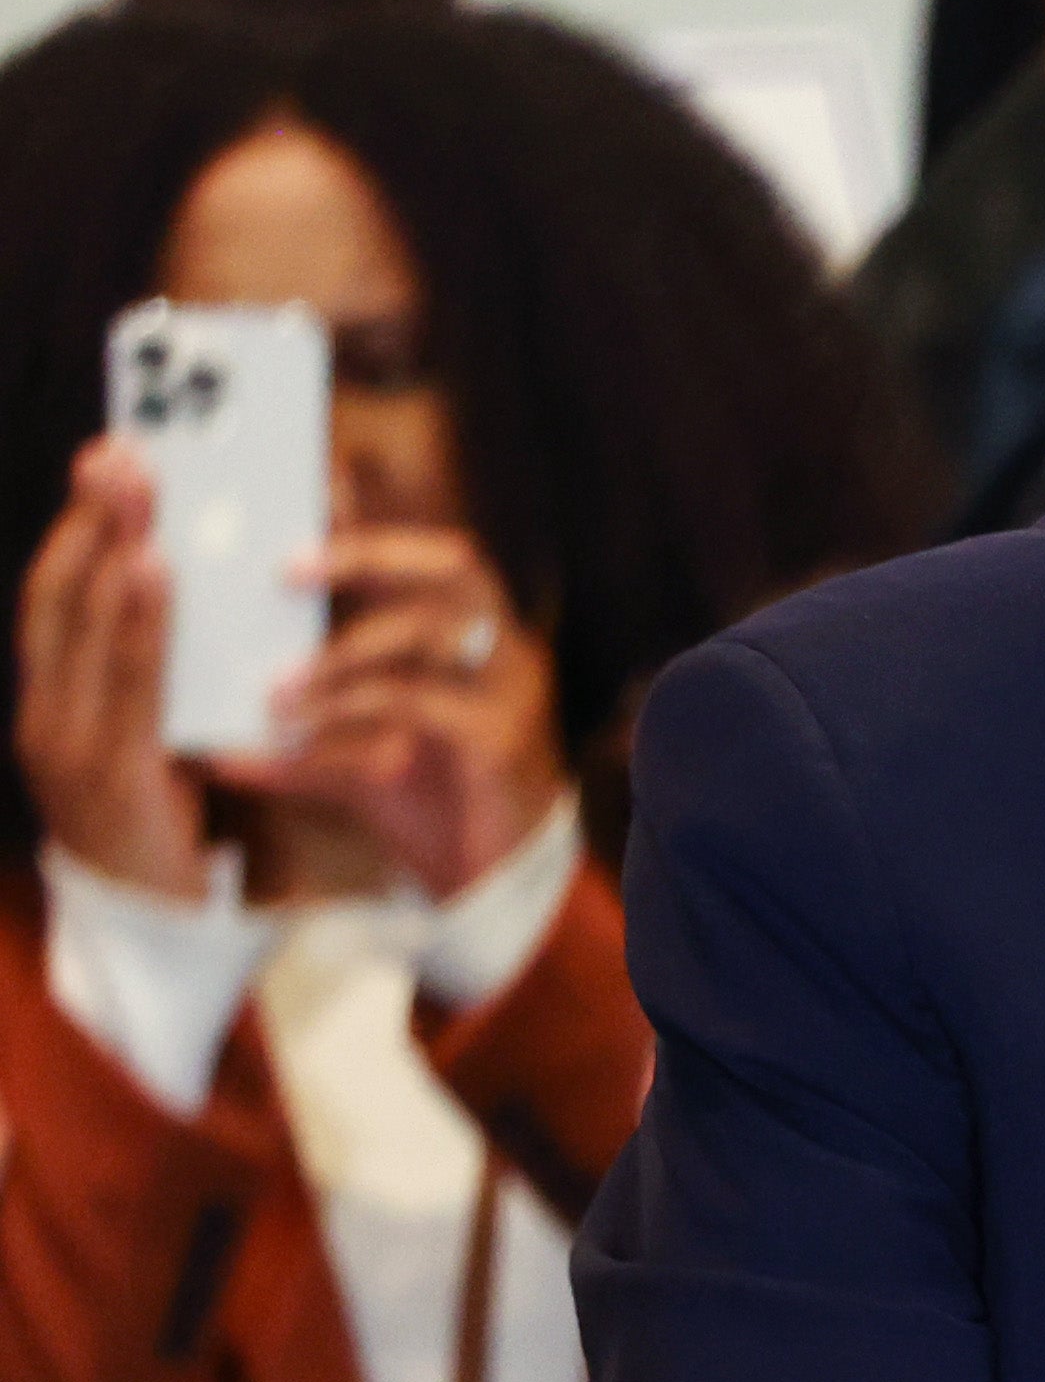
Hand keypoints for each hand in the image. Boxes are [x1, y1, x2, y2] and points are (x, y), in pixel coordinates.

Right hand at [17, 444, 203, 893]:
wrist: (152, 930)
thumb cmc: (163, 824)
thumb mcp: (156, 739)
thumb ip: (165, 675)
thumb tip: (203, 587)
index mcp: (52, 703)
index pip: (54, 598)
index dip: (76, 526)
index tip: (106, 459)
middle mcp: (44, 715)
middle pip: (57, 596)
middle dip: (88, 519)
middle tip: (122, 451)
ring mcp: (66, 745)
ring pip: (80, 628)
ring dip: (109, 550)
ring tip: (140, 492)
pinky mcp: (108, 774)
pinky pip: (123, 682)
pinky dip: (137, 621)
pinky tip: (157, 572)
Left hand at [223, 522, 567, 900]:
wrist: (492, 884)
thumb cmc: (427, 804)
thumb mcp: (349, 755)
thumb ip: (294, 729)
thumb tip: (201, 732)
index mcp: (464, 637)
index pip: (420, 556)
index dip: (366, 522)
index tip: (298, 497)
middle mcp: (496, 647)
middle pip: (451, 564)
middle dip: (366, 553)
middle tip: (285, 568)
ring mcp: (507, 688)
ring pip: (429, 629)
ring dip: (341, 649)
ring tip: (277, 683)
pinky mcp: (500, 736)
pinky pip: (418, 701)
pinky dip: (349, 710)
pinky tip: (298, 731)